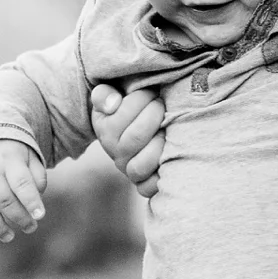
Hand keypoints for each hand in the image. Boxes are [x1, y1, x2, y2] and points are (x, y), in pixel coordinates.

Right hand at [0, 140, 47, 243]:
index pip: (22, 183)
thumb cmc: (10, 150)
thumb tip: (37, 198)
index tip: (40, 216)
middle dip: (19, 218)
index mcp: (9, 159)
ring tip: (9, 236)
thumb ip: (37, 176)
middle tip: (30, 228)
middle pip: (4, 200)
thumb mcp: (28, 154)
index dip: (31, 201)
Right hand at [91, 83, 165, 198]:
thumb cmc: (123, 105)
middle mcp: (116, 155)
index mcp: (105, 132)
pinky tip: (173, 155)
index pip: (121, 117)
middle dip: (153, 115)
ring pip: (142, 165)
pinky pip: (149, 187)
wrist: (130, 128)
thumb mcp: (108, 95)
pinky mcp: (144, 183)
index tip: (151, 91)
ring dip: (160, 143)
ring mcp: (130, 170)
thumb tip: (112, 105)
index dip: (141, 99)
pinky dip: (161, 176)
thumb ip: (104, 95)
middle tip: (161, 103)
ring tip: (167, 126)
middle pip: (135, 139)